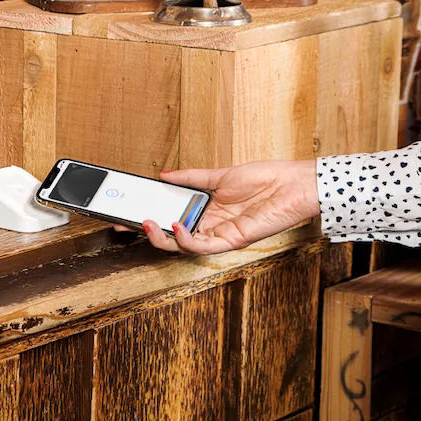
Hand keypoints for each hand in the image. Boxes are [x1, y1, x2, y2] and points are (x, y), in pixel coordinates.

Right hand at [121, 160, 319, 254]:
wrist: (296, 184)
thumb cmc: (267, 179)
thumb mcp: (221, 174)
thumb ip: (190, 178)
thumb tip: (164, 175)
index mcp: (207, 210)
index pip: (171, 217)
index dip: (148, 217)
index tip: (126, 213)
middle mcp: (211, 225)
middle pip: (172, 234)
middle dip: (145, 231)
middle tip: (124, 223)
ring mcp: (220, 233)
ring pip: (182, 245)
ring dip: (161, 237)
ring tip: (147, 223)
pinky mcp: (232, 239)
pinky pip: (202, 246)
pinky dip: (185, 239)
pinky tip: (175, 225)